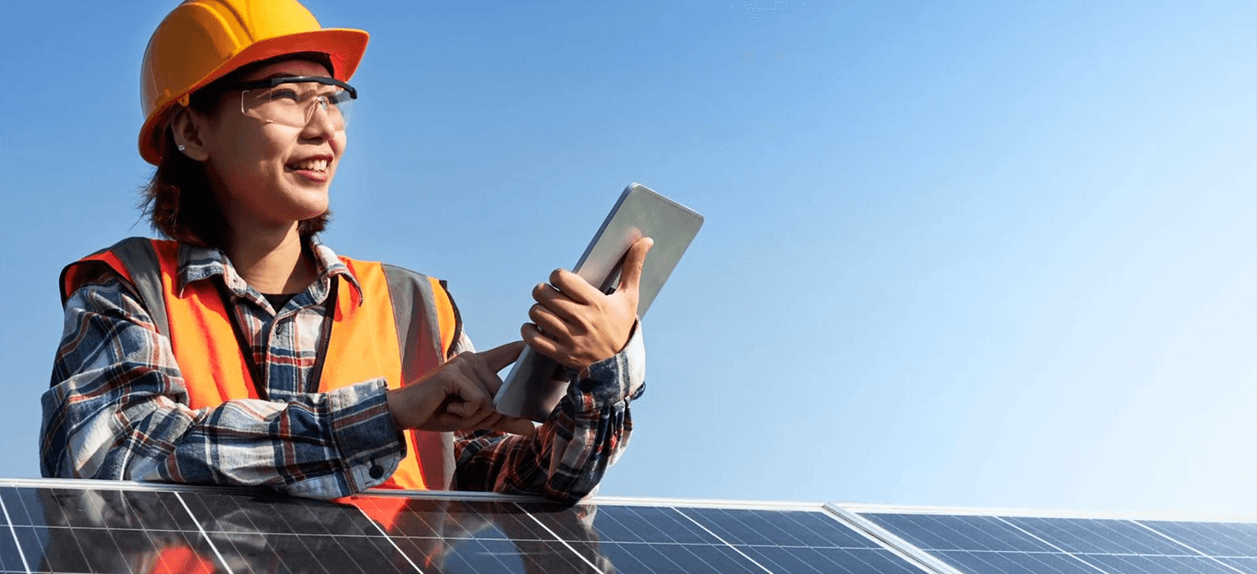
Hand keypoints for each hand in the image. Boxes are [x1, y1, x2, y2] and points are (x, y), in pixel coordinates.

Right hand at [386, 341, 534, 434]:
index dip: (525, 347)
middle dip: (484, 415)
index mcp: (480, 365)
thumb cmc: (440, 411)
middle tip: (458, 411)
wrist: (405, 413)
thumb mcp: (476, 417)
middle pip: (501, 394)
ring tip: (451, 408)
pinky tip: (446, 407)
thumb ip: (503, 420)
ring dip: (471, 416)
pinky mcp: (453, 374)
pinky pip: (477, 401)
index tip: (540, 336)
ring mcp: (463, 364)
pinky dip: (463, 413)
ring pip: (490, 401)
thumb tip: (532, 429)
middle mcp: (473, 359)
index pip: (509, 353)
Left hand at [522, 236, 652, 370]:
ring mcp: (570, 338)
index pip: (562, 278)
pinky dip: (529, 331)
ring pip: (537, 314)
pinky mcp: (561, 354)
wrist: (619, 366)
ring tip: (545, 310)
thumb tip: (646, 240)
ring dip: (537, 309)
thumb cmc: (621, 326)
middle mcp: (582, 319)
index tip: (560, 281)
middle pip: (544, 294)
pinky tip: (535, 326)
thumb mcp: (630, 297)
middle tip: (548, 294)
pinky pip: (533, 339)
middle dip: (542, 291)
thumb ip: (633, 266)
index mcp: (596, 302)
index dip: (556, 276)